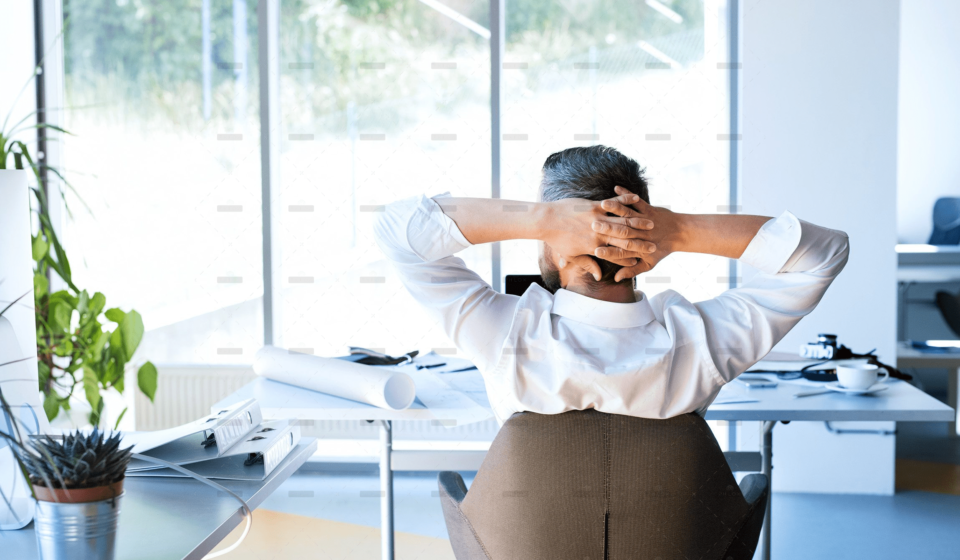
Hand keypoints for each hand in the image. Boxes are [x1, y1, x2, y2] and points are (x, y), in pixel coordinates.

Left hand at [539, 191, 655, 279]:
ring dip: (638, 222)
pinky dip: (625, 200)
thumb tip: (598, 275)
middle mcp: (599, 233)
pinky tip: (636, 198)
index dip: (631, 258)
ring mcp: (597, 217)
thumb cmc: (557, 239)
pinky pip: (614, 203)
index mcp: (594, 246)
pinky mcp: (594, 205)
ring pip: (623, 220)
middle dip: (641, 242)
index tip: (643, 260)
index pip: (617, 254)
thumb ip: (587, 264)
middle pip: (625, 239)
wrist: (546, 220)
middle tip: (654, 244)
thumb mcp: (571, 255)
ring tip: (651, 223)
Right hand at [591, 186, 683, 280]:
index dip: (609, 253)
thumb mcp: (648, 264)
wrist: (681, 233)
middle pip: (622, 232)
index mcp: (639, 249)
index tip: (596, 251)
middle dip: (607, 228)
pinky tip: (616, 188)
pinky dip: (627, 194)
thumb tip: (617, 278)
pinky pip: (636, 201)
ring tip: (603, 204)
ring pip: (628, 214)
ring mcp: (645, 220)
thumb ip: (632, 271)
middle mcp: (641, 234)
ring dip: (615, 208)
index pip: (621, 252)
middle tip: (593, 226)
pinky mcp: (649, 209)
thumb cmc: (661, 249)